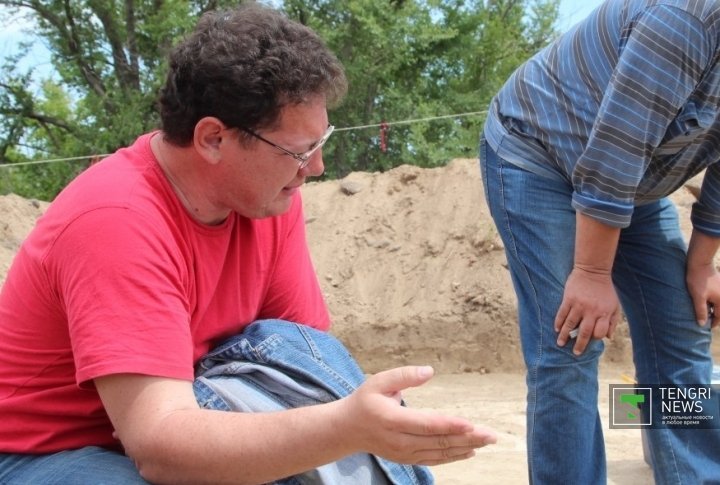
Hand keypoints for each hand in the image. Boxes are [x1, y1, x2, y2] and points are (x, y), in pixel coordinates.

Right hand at [339, 366, 496, 465]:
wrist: (346, 430)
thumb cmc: (364, 401)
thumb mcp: (379, 381)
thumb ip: (404, 375)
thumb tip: (429, 370)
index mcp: (392, 420)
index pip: (426, 424)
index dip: (450, 425)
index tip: (471, 424)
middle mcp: (400, 440)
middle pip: (438, 441)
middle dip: (468, 438)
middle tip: (491, 435)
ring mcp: (404, 453)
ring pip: (439, 452)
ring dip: (465, 447)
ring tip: (486, 441)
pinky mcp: (407, 458)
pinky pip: (434, 459)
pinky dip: (453, 456)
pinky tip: (469, 451)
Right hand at [554, 266, 620, 354]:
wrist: (593, 270)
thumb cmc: (605, 289)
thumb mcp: (615, 305)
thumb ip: (612, 321)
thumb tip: (608, 337)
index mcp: (604, 313)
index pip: (599, 333)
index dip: (595, 339)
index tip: (591, 340)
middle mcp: (591, 311)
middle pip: (584, 332)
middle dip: (579, 344)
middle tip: (575, 353)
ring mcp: (579, 305)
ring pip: (570, 324)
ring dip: (565, 336)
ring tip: (560, 343)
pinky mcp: (568, 299)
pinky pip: (562, 313)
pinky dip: (558, 322)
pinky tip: (556, 329)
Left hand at [686, 229, 719, 327]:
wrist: (700, 263)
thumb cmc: (698, 280)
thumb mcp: (698, 297)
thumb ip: (701, 310)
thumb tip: (702, 324)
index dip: (713, 323)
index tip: (707, 327)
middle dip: (713, 316)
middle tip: (704, 321)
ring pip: (717, 303)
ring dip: (712, 308)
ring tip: (703, 311)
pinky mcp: (718, 284)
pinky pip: (715, 296)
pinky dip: (711, 301)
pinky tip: (703, 301)